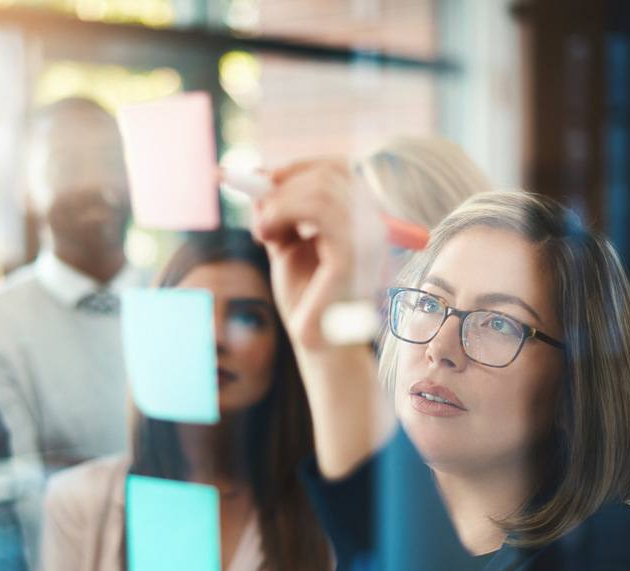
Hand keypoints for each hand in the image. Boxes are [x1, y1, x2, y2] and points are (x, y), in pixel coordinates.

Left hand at [252, 158, 384, 348]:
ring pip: (322, 192)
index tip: (262, 178)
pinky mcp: (352, 257)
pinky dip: (283, 215)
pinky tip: (266, 237)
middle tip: (257, 215)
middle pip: (329, 175)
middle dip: (283, 187)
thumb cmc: (307, 298)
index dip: (298, 167)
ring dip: (279, 204)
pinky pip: (319, 215)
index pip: (338, 169)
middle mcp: (372, 224)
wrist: (321, 344)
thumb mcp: (288, 246)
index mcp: (361, 219)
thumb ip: (278, 215)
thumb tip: (257, 177)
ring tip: (261, 232)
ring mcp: (367, 240)